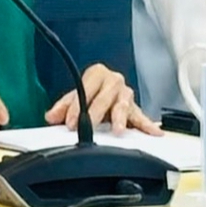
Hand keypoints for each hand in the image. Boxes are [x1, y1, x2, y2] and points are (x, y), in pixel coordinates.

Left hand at [47, 64, 161, 135]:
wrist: (107, 89)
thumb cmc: (93, 91)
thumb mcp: (76, 96)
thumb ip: (63, 107)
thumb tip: (51, 116)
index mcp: (97, 74)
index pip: (85, 89)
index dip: (76, 107)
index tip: (70, 122)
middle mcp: (114, 81)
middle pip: (104, 98)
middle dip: (94, 113)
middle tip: (88, 126)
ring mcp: (126, 95)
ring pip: (122, 106)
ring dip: (119, 119)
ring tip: (118, 130)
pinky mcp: (136, 109)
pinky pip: (142, 118)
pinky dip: (148, 126)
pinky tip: (154, 133)